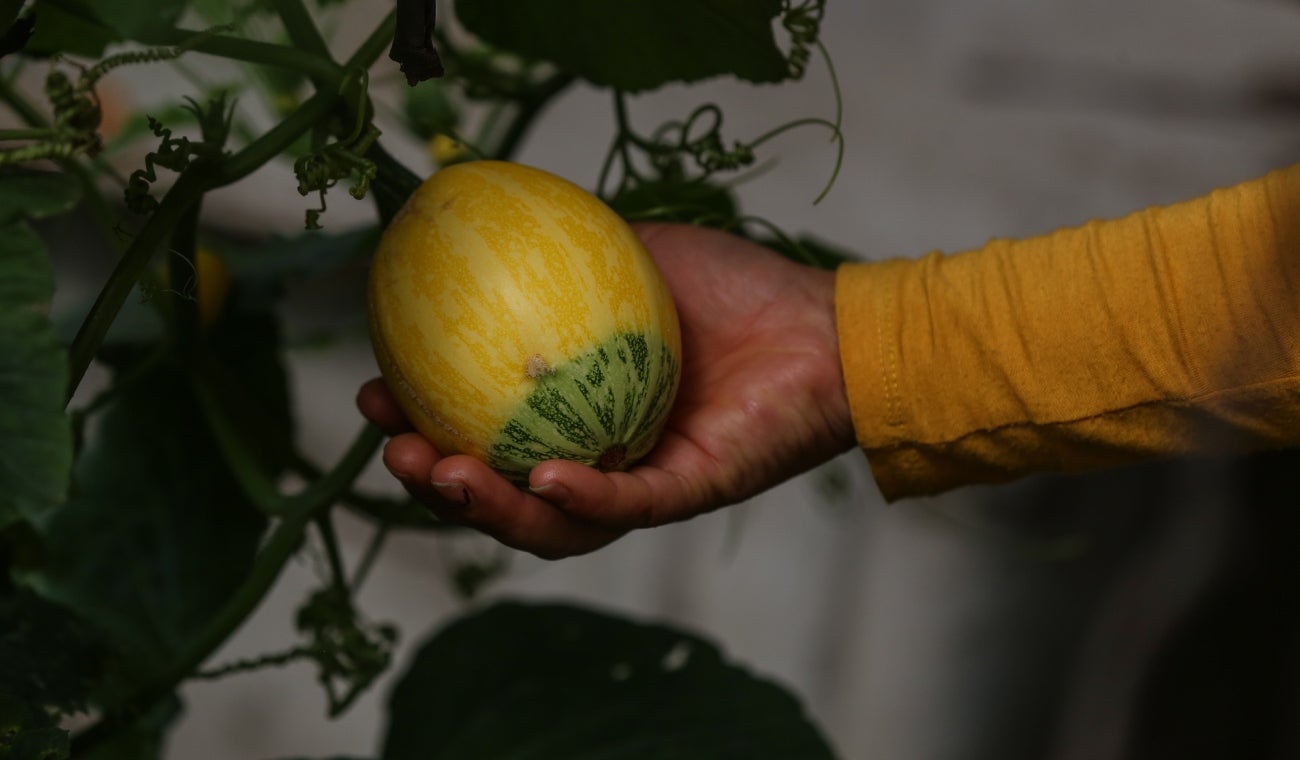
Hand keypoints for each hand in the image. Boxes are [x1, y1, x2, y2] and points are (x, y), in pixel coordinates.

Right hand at [356, 223, 854, 557]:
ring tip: (438, 473)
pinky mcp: (692, 489)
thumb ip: (563, 251)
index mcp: (579, 413)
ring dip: (490, 508)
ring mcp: (644, 481)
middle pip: (504, 493)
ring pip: (553, 520)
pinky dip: (581, 495)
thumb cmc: (736, 288)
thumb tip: (480, 226)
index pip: (487, 432)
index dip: (425, 423)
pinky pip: (628, 503)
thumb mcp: (634, 252)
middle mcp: (603, 456)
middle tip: (393, 447)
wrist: (825, 320)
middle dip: (438, 484)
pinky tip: (538, 478)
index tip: (376, 393)